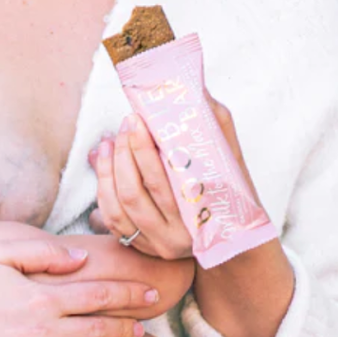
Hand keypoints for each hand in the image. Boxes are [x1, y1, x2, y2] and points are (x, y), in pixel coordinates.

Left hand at [89, 96, 257, 259]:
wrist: (234, 239)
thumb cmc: (232, 190)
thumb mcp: (231, 157)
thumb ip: (216, 123)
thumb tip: (194, 87)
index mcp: (200, 212)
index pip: (163, 179)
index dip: (144, 147)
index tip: (138, 119)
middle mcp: (178, 235)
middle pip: (136, 191)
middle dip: (124, 152)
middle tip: (125, 124)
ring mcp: (158, 244)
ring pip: (120, 207)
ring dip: (107, 170)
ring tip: (109, 142)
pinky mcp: (143, 249)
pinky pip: (112, 221)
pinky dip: (103, 190)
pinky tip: (104, 165)